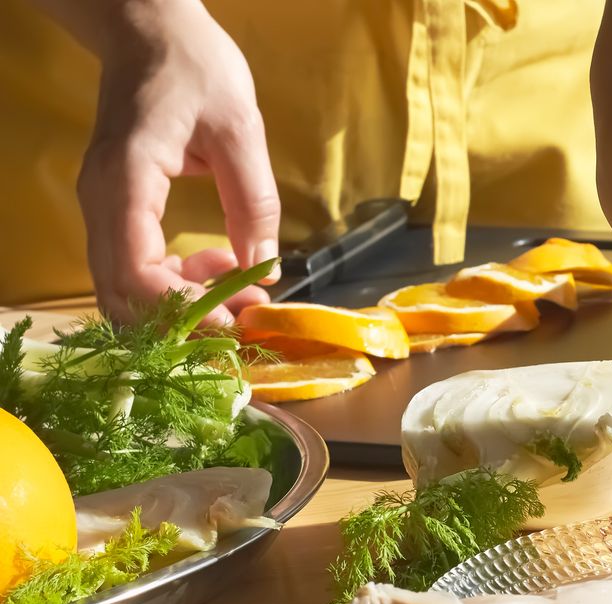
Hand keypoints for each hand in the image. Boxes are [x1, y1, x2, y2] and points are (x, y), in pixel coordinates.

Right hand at [74, 0, 278, 323]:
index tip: (239, 320)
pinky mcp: (115, 210)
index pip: (137, 274)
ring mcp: (103, 208)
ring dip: (183, 304)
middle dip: (186, 320)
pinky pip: (134, 266)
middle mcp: (102, 202)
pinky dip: (175, 281)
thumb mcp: (240, 129)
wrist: (149, 31)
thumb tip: (266, 269)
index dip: (186, 311)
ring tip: (242, 290)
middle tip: (247, 315)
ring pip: (127, 288)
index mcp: (127, 180)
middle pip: (124, 295)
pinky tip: (220, 263)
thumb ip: (254, 202)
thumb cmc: (194, 68)